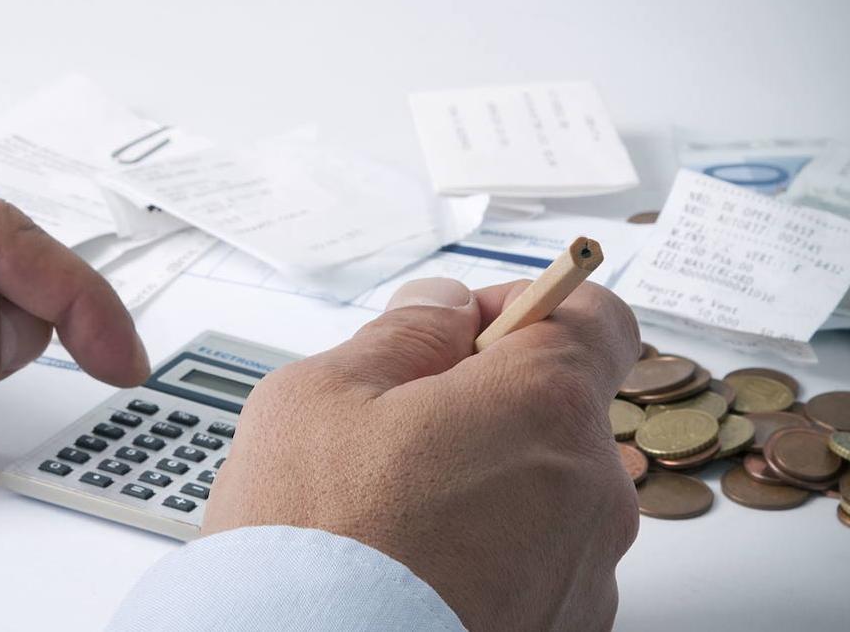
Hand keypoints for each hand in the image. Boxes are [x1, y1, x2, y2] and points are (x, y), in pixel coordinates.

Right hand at [203, 277, 639, 630]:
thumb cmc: (312, 543)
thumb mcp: (322, 394)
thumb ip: (404, 333)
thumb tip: (445, 308)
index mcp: (542, 407)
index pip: (596, 319)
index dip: (527, 309)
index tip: (468, 330)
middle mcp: (589, 490)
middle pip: (560, 410)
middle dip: (490, 404)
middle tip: (402, 430)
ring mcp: (584, 573)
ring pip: (547, 489)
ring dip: (490, 481)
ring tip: (400, 514)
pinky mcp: (564, 628)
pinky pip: (539, 560)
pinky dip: (493, 551)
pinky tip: (419, 565)